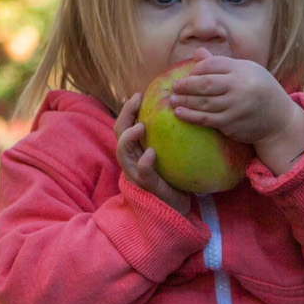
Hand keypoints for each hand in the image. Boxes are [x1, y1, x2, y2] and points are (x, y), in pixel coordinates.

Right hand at [114, 92, 192, 214]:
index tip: (139, 94)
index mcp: (135, 151)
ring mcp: (136, 174)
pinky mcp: (147, 187)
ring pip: (123, 152)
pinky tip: (150, 154)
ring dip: (129, 138)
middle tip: (137, 101)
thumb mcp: (169, 154)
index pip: (124, 126)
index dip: (128, 110)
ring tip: (140, 126)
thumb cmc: (174, 179)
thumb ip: (169, 138)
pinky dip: (143, 162)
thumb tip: (184, 111)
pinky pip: (141, 173)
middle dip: (125, 115)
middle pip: (118, 133)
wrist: (176, 209)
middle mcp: (131, 161)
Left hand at [167, 48, 303, 174]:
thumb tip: (198, 52)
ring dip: (185, 101)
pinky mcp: (232, 124)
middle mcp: (239, 87)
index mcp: (242, 70)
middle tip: (174, 86)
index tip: (189, 74)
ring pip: (204, 103)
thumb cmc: (260, 90)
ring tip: (172, 100)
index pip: (213, 65)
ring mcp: (235, 106)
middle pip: (205, 83)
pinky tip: (180, 113)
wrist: (279, 119)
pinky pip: (207, 120)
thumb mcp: (246, 71)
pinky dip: (191, 116)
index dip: (197, 69)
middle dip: (186, 85)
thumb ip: (221, 64)